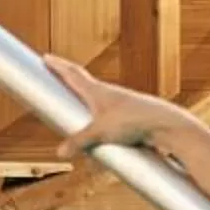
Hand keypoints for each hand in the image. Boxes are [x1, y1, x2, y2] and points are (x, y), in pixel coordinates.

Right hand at [45, 54, 188, 159]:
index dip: (58, 66)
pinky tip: (97, 124)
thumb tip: (60, 152)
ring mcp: (118, 103)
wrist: (164, 124)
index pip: (72, 73)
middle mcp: (106, 93)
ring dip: (82, 93)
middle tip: (55, 72)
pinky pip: (105, 112)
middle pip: (82, 80)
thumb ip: (79, 141)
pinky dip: (95, 112)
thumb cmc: (133, 121)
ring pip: (94, 95)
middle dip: (67, 76)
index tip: (45, 57)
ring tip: (72, 97)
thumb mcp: (101, 132)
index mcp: (96, 90)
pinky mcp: (126, 115)